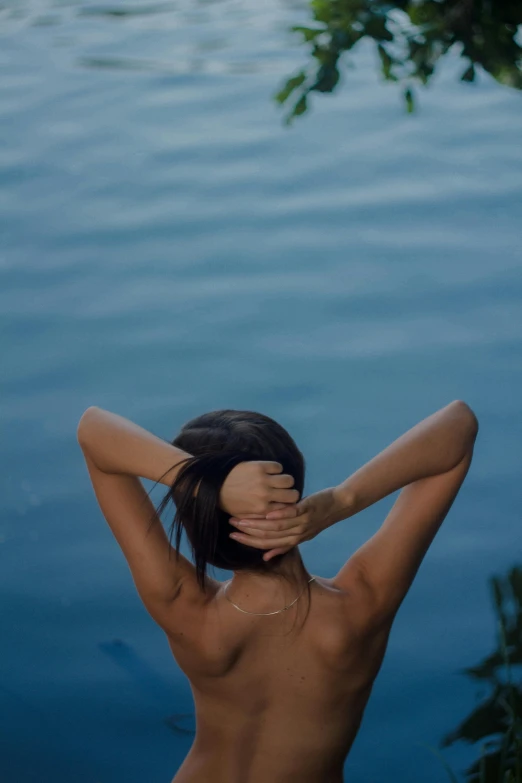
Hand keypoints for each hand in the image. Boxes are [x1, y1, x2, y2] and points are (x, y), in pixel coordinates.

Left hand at [220, 461, 299, 518]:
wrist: (214, 483)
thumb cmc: (229, 502)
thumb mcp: (244, 516)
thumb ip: (262, 517)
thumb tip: (278, 518)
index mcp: (262, 509)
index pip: (288, 509)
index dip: (288, 506)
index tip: (286, 503)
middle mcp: (265, 495)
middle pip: (293, 495)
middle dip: (291, 493)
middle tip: (284, 492)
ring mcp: (263, 480)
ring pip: (288, 480)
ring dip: (285, 480)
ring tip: (278, 481)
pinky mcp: (259, 466)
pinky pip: (278, 466)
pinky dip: (276, 469)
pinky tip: (270, 471)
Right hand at [227, 487, 341, 560]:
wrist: (340, 504)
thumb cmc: (318, 516)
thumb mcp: (301, 534)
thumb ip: (283, 545)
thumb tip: (265, 557)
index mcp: (294, 540)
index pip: (268, 545)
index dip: (249, 542)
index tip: (233, 535)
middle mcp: (297, 535)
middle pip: (269, 538)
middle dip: (248, 533)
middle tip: (231, 526)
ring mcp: (303, 523)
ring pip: (276, 528)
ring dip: (257, 524)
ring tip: (242, 519)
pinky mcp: (308, 510)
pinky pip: (291, 514)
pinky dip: (279, 515)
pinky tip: (266, 513)